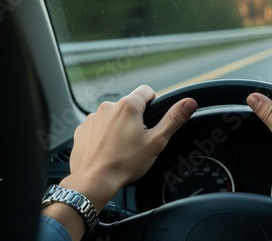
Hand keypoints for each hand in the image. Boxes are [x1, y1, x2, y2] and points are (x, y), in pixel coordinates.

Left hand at [43, 85, 196, 239]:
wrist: (95, 181)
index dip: (154, 104)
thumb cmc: (125, 163)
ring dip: (119, 126)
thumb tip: (189, 102)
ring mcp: (93, 118)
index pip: (146, 91)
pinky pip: (98, 126)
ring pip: (113, 116)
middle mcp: (108, 107)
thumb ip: (174, 119)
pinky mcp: (82, 129)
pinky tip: (108, 150)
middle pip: (129, 105)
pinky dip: (104, 135)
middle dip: (136, 119)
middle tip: (138, 140)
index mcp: (128, 106)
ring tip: (122, 147)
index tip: (152, 120)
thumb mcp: (156, 141)